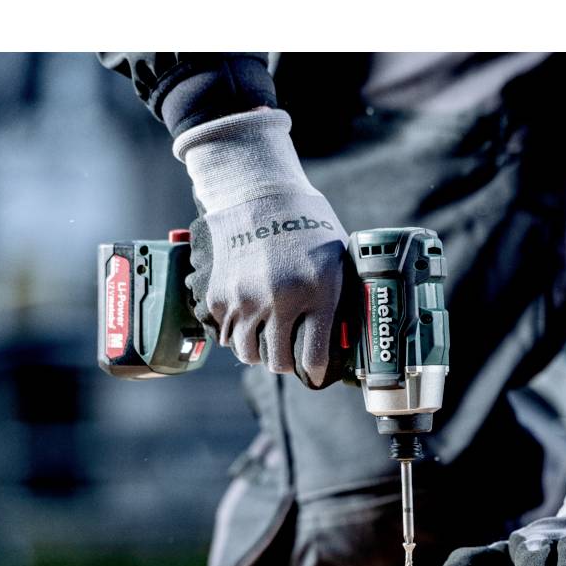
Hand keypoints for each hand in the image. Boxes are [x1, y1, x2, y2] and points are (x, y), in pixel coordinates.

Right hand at [174, 108, 347, 387]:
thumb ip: (338, 299)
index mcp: (316, 291)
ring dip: (260, 350)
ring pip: (249, 353)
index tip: (315, 372)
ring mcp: (245, 299)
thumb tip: (346, 338)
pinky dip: (237, 333)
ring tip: (268, 337)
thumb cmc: (306, 225)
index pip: (313, 357)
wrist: (257, 193)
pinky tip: (248, 318)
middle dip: (287, 363)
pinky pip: (226, 335)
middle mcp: (279, 300)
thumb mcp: (337, 258)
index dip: (316, 372)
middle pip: (278, 362)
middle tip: (290, 354)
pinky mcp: (219, 295)